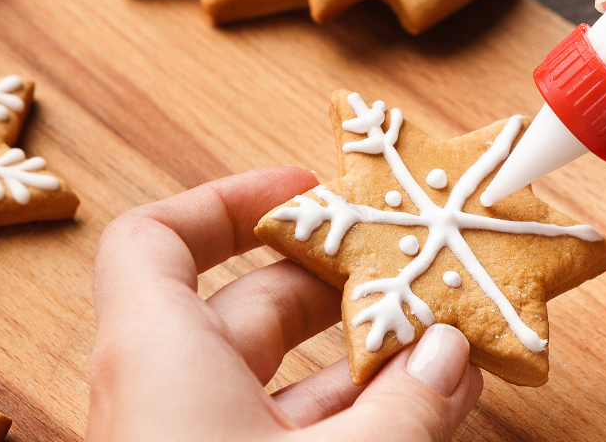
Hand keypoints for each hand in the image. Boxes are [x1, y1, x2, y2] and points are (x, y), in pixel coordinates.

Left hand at [88, 167, 482, 441]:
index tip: (305, 189)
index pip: (155, 240)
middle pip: (245, 305)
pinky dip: (351, 419)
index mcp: (155, 358)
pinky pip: (285, 433)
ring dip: (359, 361)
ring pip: (276, 381)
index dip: (227, 201)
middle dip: (335, 284)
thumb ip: (403, 405)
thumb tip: (451, 352)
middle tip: (408, 266)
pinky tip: (423, 410)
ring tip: (443, 347)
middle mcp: (162, 396)